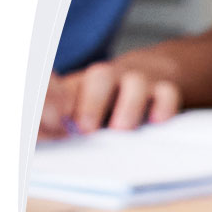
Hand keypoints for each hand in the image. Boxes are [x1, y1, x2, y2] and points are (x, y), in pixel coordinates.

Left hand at [42, 58, 182, 135]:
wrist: (150, 72)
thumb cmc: (106, 100)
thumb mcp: (77, 104)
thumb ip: (60, 119)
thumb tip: (43, 139)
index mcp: (79, 83)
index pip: (62, 87)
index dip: (54, 104)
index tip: (52, 126)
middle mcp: (109, 77)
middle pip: (100, 77)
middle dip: (92, 104)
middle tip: (87, 129)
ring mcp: (139, 80)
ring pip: (136, 82)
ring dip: (129, 106)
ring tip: (122, 128)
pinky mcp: (166, 87)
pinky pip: (168, 93)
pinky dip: (164, 107)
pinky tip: (156, 121)